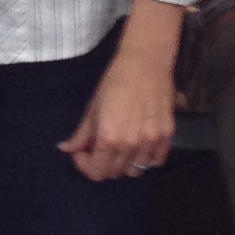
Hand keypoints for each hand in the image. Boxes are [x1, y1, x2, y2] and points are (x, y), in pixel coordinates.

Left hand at [62, 37, 176, 181]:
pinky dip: (146, 158)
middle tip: (99, 146)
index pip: (97, 172)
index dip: (85, 166)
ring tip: (120, 146)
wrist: (146, 61)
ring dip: (124, 162)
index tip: (82, 153)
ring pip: (136, 170)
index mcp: (109, 138)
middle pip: (115, 172)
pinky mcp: (167, 134)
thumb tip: (66, 149)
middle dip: (103, 162)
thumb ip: (81, 134)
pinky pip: (156, 160)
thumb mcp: (93, 108)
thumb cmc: (115, 80)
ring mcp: (151, 141)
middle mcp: (131, 144)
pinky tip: (140, 145)